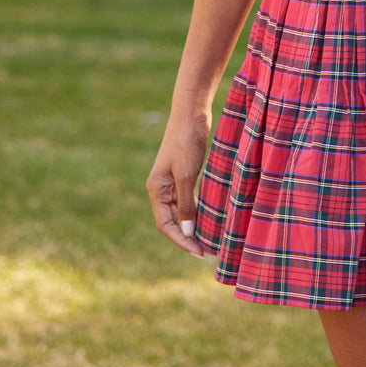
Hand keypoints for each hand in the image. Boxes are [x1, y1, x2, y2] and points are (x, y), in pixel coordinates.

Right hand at [146, 110, 210, 256]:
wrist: (191, 114)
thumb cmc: (186, 142)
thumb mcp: (187, 176)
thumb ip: (186, 205)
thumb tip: (188, 233)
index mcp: (156, 190)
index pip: (166, 225)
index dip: (181, 241)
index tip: (199, 252)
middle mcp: (160, 189)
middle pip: (171, 222)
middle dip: (187, 238)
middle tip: (207, 251)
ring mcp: (171, 182)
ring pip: (180, 213)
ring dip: (192, 227)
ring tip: (209, 240)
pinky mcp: (182, 175)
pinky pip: (186, 201)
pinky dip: (196, 212)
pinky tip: (208, 219)